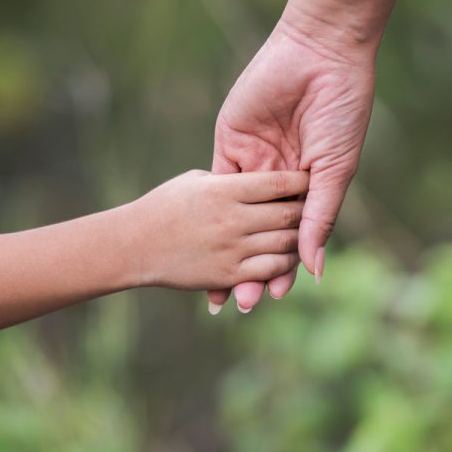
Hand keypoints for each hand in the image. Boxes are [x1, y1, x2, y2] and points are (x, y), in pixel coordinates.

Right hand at [130, 170, 307, 291]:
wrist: (135, 245)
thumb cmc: (164, 206)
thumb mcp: (196, 182)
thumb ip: (229, 180)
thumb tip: (260, 177)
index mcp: (224, 190)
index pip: (277, 181)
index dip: (301, 179)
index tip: (311, 177)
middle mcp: (232, 219)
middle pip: (288, 213)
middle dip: (307, 209)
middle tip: (316, 206)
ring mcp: (232, 248)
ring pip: (286, 243)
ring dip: (300, 238)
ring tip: (305, 233)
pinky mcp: (228, 274)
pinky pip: (270, 269)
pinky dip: (285, 264)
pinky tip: (288, 257)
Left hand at [208, 17, 381, 311]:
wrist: (319, 58)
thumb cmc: (340, 112)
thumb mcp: (335, 170)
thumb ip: (320, 219)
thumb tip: (314, 269)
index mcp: (308, 188)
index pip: (291, 236)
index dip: (283, 267)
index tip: (275, 295)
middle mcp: (278, 182)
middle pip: (260, 234)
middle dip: (252, 267)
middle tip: (243, 302)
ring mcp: (253, 166)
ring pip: (236, 218)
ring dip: (228, 250)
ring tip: (221, 285)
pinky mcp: (229, 147)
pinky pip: (217, 186)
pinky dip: (211, 215)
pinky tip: (206, 241)